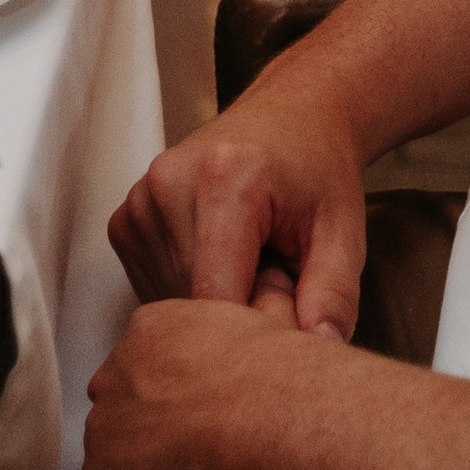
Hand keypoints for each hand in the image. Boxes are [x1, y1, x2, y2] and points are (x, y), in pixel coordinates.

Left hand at [80, 298, 347, 469]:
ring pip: (116, 459)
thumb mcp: (271, 316)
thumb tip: (271, 281)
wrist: (272, 431)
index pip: (150, 366)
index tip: (206, 416)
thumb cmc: (280, 384)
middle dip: (156, 431)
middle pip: (127, 408)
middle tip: (203, 454)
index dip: (180, 395)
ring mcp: (103, 431)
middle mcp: (114, 376)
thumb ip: (258, 301)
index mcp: (150, 331)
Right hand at [109, 77, 369, 340]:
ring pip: (170, 305)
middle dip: (238, 317)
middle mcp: (168, 184)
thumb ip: (333, 295)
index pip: (215, 299)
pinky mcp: (126, 220)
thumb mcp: (343, 232)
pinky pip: (154, 290)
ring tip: (251, 267)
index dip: (252, 335)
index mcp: (224, 179)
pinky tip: (221, 263)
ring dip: (212, 306)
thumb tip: (322, 352)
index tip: (285, 333)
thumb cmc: (316, 172)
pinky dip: (189, 293)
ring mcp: (140, 201)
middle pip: (192, 306)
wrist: (290, 117)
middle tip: (279, 283)